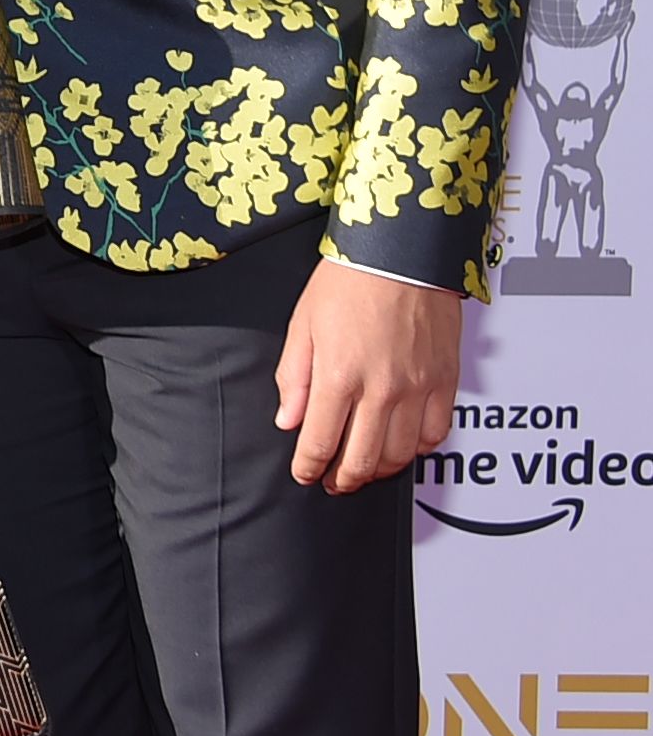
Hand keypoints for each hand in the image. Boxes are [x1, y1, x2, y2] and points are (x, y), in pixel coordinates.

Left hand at [275, 259, 461, 493]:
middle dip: (343, 478)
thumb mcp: (303, 325)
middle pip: (363, 459)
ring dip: (380, 469)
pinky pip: (436, 433)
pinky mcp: (446, 382)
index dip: (309, 466)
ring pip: (402, 454)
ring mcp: (418, 388)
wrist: (402, 253)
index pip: (320, 441)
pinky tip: (403, 446)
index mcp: (339, 375)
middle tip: (333, 482)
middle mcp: (382, 389)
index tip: (304, 473)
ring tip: (364, 468)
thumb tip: (288, 420)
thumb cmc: (349, 280)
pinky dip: (419, 449)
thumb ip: (295, 377)